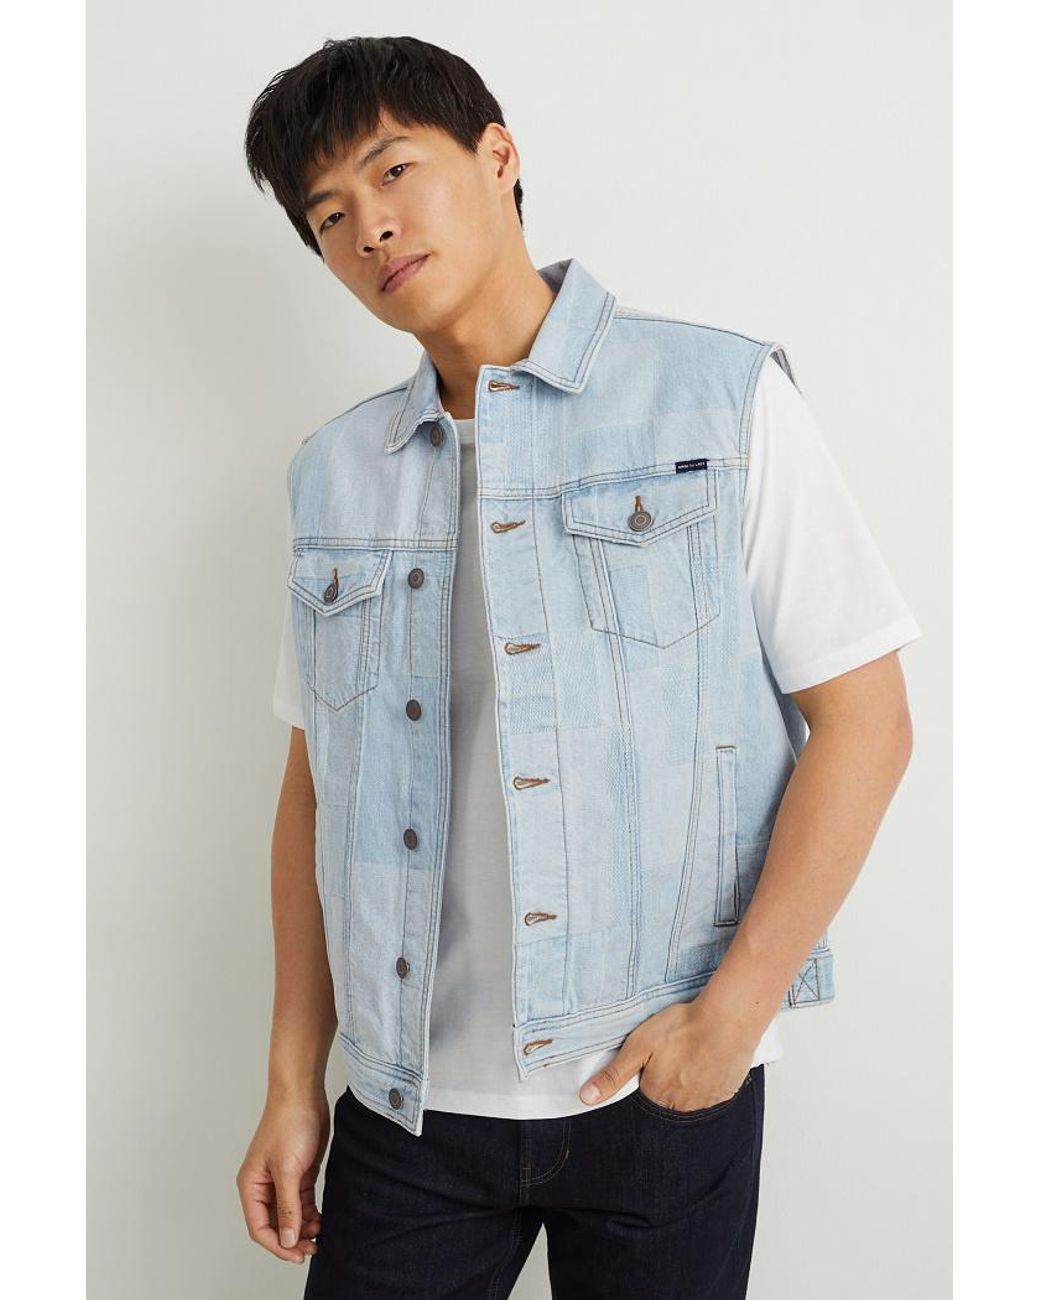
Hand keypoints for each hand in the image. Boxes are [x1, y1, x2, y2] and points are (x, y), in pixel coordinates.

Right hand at [236, 1090, 329, 1264]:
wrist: (304, 1094)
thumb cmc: (289, 1123)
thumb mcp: (288, 1170)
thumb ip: (288, 1207)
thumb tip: (288, 1240)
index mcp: (251, 1186)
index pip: (259, 1227)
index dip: (277, 1245)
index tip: (297, 1255)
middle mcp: (263, 1185)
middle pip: (274, 1224)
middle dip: (291, 1239)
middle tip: (312, 1249)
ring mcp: (281, 1179)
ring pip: (289, 1215)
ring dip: (302, 1228)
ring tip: (319, 1234)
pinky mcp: (298, 1172)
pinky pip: (301, 1202)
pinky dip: (309, 1214)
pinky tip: (320, 1220)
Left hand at [578, 998, 754, 1110]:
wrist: (727, 1019)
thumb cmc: (683, 1027)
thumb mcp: (638, 1046)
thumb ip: (613, 1075)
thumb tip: (586, 1097)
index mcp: (657, 1096)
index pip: (644, 1096)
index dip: (647, 1075)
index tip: (655, 1059)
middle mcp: (681, 1107)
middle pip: (667, 1100)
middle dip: (668, 1081)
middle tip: (676, 1054)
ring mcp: (706, 1102)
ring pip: (690, 1099)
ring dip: (689, 1082)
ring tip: (692, 1055)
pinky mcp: (726, 1093)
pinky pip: (712, 1094)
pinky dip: (709, 1081)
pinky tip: (708, 1060)